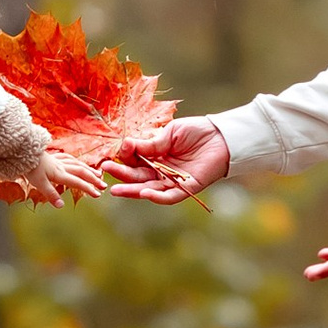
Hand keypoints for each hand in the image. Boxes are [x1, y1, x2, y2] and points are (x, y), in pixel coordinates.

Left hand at [36, 150, 106, 202]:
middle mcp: (62, 167)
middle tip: (103, 185)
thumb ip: (51, 195)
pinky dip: (77, 161)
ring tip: (98, 174)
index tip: (98, 194)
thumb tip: (61, 206)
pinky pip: (69, 159)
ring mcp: (58, 161)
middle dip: (93, 179)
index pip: (77, 182)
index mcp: (59, 174)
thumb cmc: (30, 168)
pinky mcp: (54, 157)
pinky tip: (79, 163)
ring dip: (89, 170)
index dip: (88, 188)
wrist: (23, 152)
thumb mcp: (39, 184)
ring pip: (77, 164)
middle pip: (81, 172)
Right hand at [103, 117, 229, 203]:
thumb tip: (125, 145)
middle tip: (105, 170)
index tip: (116, 151)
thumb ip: (150, 144)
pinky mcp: (187, 188)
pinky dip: (157, 196)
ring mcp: (174, 181)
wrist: (222, 136)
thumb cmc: (197, 131)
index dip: (125, 158)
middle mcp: (162, 170)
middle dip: (122, 175)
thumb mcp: (169, 133)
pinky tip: (145, 194)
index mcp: (156, 156)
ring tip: (116, 191)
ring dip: (133, 190)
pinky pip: (170, 196)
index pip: (135, 160)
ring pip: (150, 189)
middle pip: (138, 176)